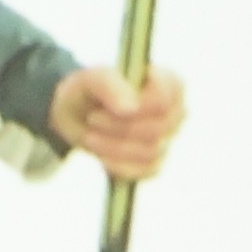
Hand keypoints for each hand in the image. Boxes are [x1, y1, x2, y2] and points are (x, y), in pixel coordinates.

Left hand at [54, 62, 190, 178]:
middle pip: (157, 128)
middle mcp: (175, 111)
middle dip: (117, 127)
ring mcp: (168, 138)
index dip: (135, 108)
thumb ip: (110, 86)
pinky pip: (146, 171)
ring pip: (150, 151)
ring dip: (113, 147)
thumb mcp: (91, 80)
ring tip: (91, 136)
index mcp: (170, 84)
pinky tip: (102, 157)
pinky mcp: (155, 162)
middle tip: (92, 119)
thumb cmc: (89, 91)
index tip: (104, 108)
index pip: (164, 101)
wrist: (76, 115)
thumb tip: (131, 109)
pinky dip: (120, 166)